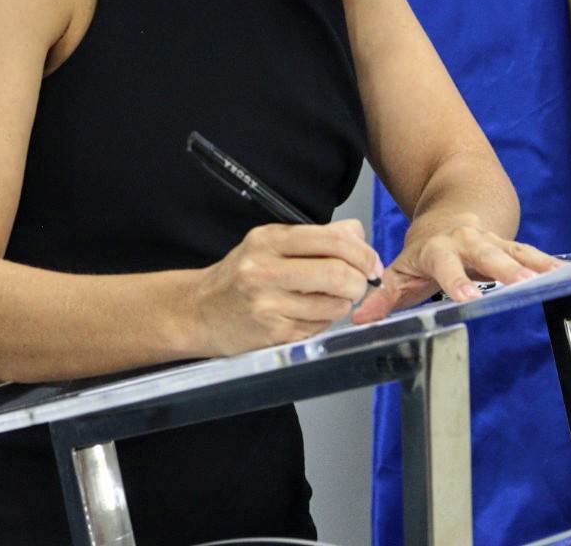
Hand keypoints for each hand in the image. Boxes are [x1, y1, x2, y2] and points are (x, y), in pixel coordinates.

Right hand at [188, 218, 382, 356]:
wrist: (198, 312)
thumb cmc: (239, 276)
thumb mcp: (269, 244)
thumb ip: (315, 237)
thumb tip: (358, 234)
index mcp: (268, 241)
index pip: (333, 240)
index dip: (363, 252)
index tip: (371, 263)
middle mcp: (264, 271)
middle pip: (338, 273)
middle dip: (360, 281)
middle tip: (360, 284)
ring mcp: (268, 306)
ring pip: (334, 305)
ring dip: (342, 304)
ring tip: (328, 299)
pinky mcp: (274, 335)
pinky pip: (319, 327)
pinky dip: (324, 321)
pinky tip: (307, 315)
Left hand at [349, 213, 562, 324]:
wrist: (448, 215)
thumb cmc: (423, 252)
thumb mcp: (400, 272)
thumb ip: (382, 297)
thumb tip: (359, 318)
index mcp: (436, 249)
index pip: (444, 265)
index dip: (455, 281)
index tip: (467, 298)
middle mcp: (465, 241)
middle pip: (486, 253)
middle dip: (504, 268)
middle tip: (520, 284)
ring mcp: (490, 240)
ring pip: (513, 250)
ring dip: (533, 264)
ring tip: (554, 278)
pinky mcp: (510, 244)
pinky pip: (530, 252)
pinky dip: (548, 263)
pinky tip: (567, 273)